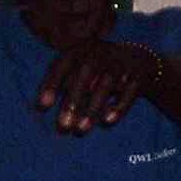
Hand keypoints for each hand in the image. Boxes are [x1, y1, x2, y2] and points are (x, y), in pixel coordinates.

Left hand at [37, 39, 161, 133]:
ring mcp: (121, 62)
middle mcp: (100, 52)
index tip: (43, 107)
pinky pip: (128, 92)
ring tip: (80, 130)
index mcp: (80, 50)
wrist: (139, 59)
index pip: (62, 66)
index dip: (52, 86)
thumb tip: (41, 108)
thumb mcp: (80, 69)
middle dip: (73, 103)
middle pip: (84, 77)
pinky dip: (118, 107)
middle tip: (63, 127)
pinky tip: (108, 122)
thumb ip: (65, 84)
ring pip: (105, 86)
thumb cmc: (98, 70)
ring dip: (92, 109)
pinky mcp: (138, 75)